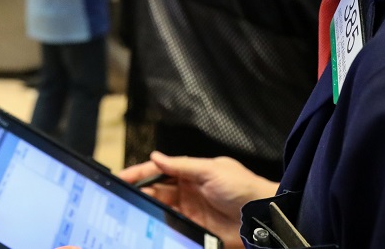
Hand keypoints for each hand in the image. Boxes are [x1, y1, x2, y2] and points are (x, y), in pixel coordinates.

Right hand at [117, 152, 278, 248]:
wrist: (262, 217)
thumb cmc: (243, 188)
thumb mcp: (210, 170)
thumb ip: (181, 165)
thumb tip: (157, 157)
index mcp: (191, 172)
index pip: (159, 170)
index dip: (140, 173)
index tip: (123, 176)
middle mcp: (188, 190)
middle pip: (156, 189)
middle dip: (139, 191)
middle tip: (123, 194)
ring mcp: (190, 209)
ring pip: (161, 207)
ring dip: (147, 207)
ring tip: (133, 208)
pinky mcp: (195, 227)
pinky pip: (172, 224)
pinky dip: (160, 222)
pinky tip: (150, 222)